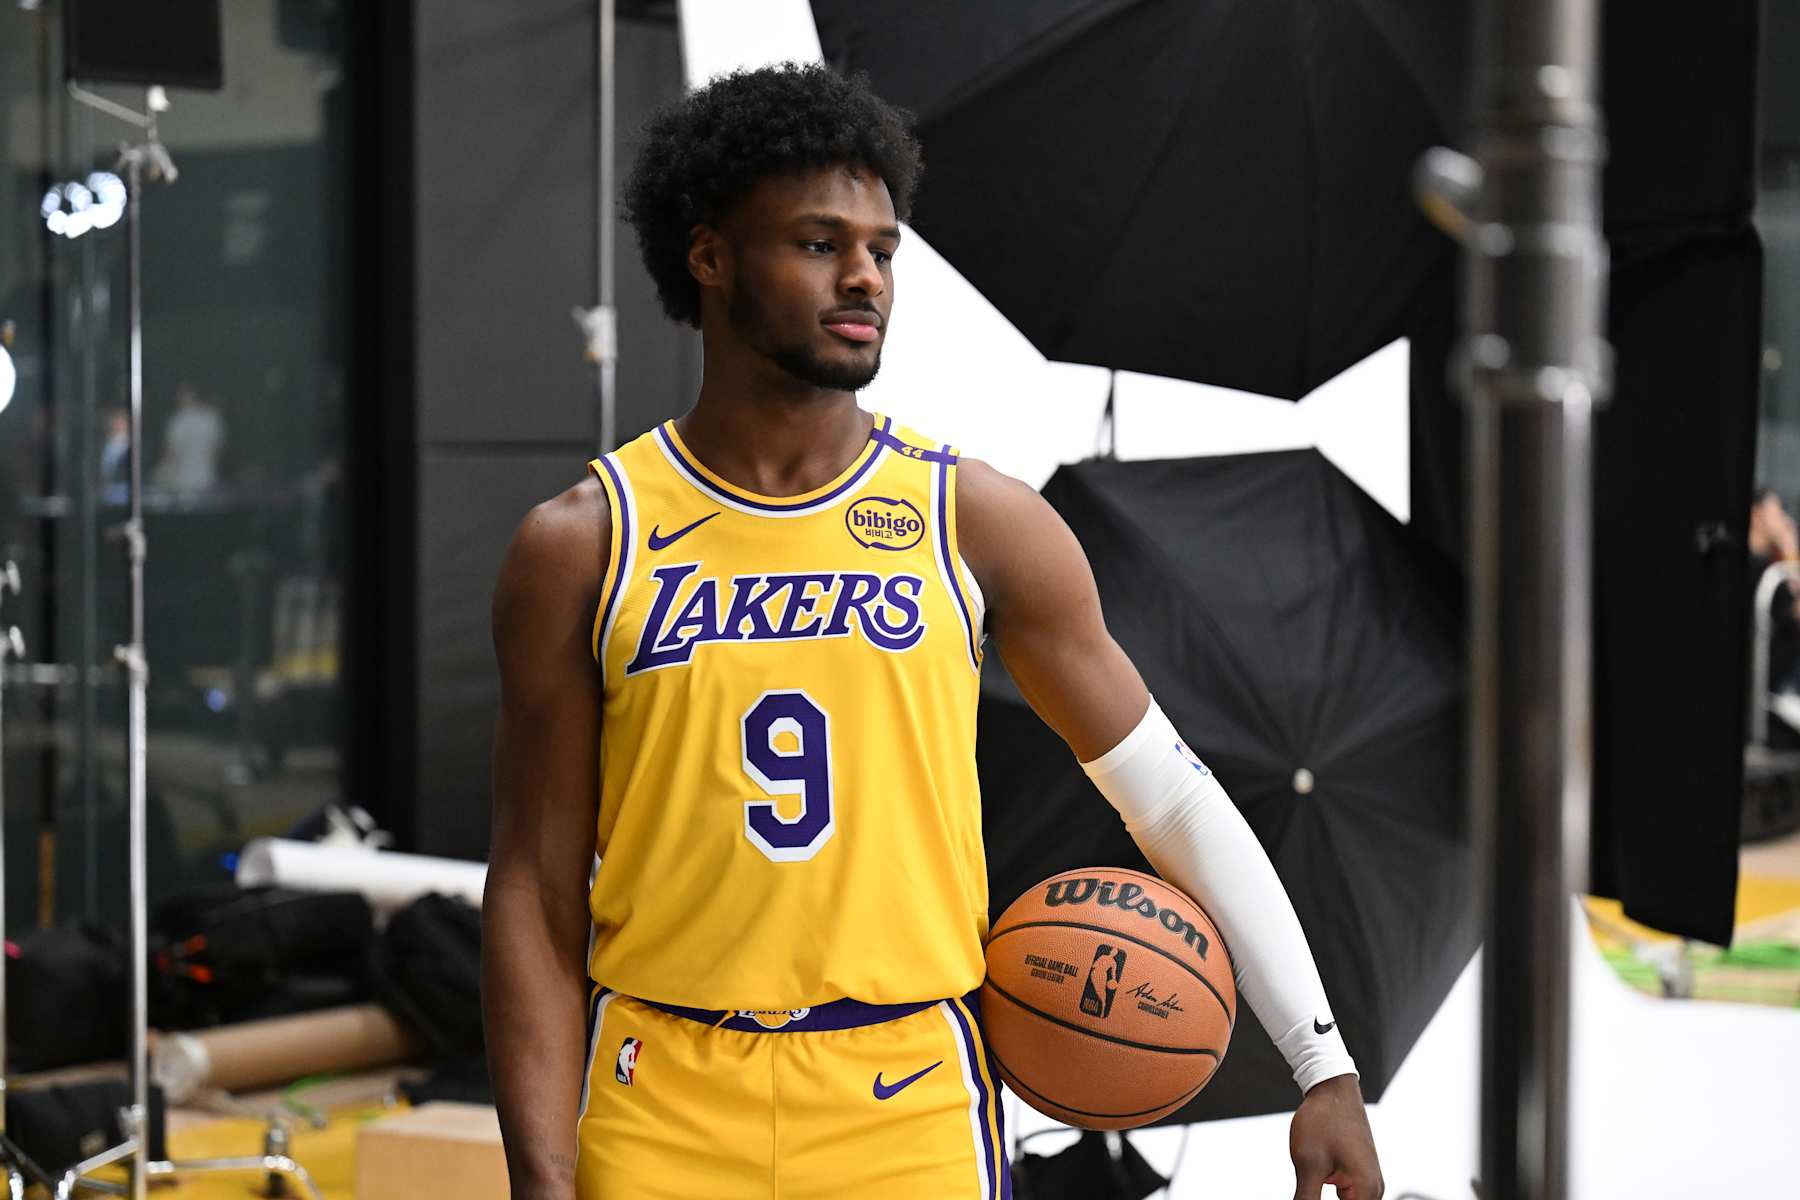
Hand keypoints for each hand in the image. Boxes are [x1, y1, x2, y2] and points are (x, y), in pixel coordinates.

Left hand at [1289, 1073, 1382, 1199]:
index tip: (1306, 1198)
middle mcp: (1373, 1190)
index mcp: (1366, 1191)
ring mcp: (1368, 1183)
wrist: (1331, 1088)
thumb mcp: (1308, 1164)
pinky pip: (1348, 1199)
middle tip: (1305, 1192)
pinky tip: (1312, 1195)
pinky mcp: (1358, 1176)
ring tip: (1308, 1188)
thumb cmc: (1322, 1120)